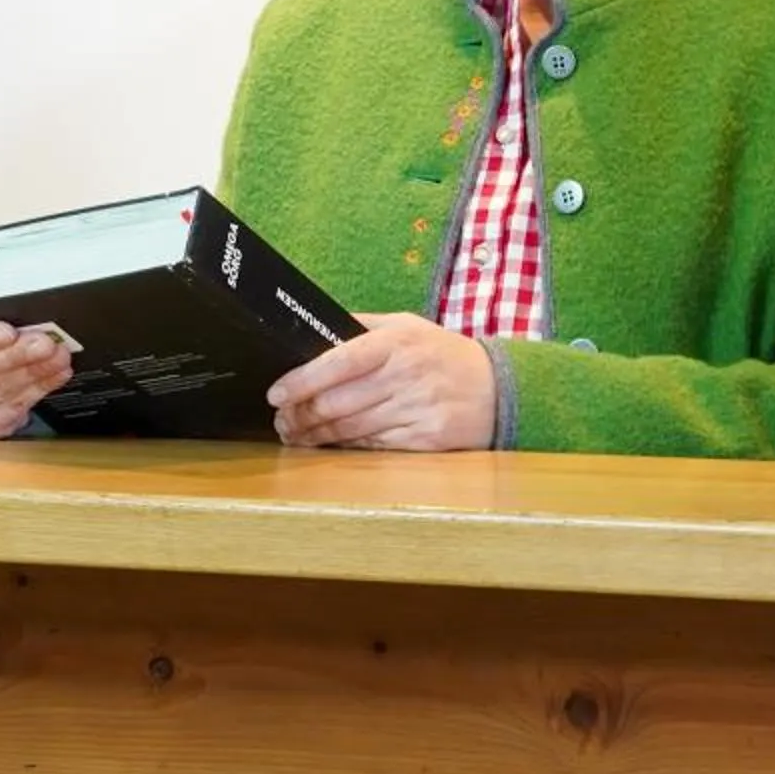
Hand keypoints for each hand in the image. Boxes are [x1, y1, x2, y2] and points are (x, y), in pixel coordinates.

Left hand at [267, 313, 495, 450]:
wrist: (498, 389)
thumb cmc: (442, 355)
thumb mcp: (408, 326)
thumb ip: (363, 326)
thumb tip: (316, 327)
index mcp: (397, 342)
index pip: (340, 361)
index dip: (304, 379)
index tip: (277, 392)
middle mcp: (405, 375)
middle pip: (339, 402)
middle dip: (301, 414)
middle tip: (281, 418)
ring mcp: (416, 409)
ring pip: (351, 428)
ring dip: (315, 435)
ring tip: (295, 434)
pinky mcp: (424, 439)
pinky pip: (373, 446)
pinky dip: (346, 447)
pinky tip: (329, 444)